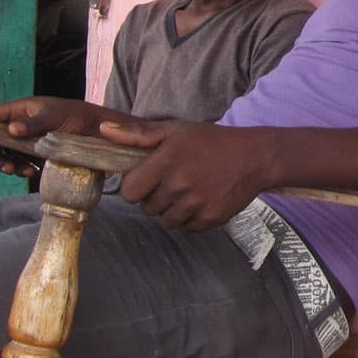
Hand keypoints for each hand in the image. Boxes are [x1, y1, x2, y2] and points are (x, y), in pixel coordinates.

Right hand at [0, 96, 108, 176]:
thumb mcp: (55, 117)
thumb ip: (33, 123)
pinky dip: (21, 169)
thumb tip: (11, 130)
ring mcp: (29, 141)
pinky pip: (21, 164)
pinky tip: (30, 172)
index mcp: (21, 109)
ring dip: (6, 164)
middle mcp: (21, 124)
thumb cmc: (78, 117)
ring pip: (6, 154)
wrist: (101, 134)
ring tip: (15, 170)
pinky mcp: (38, 155)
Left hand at [101, 118, 272, 230]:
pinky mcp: (210, 219)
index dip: (136, 186)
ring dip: (172, 210)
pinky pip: (187, 228)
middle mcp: (179, 185)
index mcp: (166, 161)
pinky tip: (201, 199)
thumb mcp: (174, 130)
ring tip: (188, 191)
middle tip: (173, 181)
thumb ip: (137, 134)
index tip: (148, 178)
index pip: (129, 192)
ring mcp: (195, 204)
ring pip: (166, 221)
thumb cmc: (210, 141)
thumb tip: (103, 130)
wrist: (253, 157)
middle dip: (155, 197)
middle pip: (147, 208)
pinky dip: (191, 218)